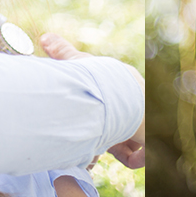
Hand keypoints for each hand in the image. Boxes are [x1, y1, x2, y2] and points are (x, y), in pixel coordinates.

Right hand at [40, 33, 144, 169]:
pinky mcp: (151, 140)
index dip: (103, 117)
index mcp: (126, 86)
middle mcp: (138, 104)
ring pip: (132, 141)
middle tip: (96, 140)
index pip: (116, 106)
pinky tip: (117, 155)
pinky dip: (130, 159)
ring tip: (105, 147)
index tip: (90, 123)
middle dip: (110, 134)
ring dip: (118, 147)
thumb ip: (62, 51)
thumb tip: (44, 37)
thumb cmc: (95, 77)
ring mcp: (147, 123)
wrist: (117, 96)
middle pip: (124, 125)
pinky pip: (142, 156)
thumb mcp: (77, 62)